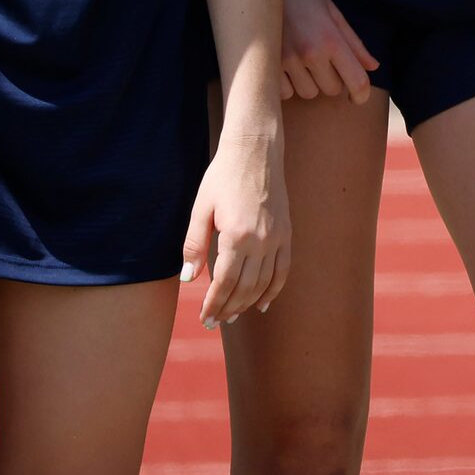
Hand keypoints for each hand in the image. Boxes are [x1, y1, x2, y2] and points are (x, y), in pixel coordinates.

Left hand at [181, 121, 289, 329]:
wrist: (256, 151)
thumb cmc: (223, 177)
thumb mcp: (201, 209)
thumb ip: (194, 245)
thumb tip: (188, 279)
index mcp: (237, 235)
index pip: (225, 282)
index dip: (214, 304)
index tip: (204, 318)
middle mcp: (262, 240)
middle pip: (246, 287)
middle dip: (229, 308)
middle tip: (215, 323)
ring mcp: (278, 237)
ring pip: (265, 282)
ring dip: (248, 303)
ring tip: (233, 316)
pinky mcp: (286, 232)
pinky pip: (283, 269)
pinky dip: (274, 289)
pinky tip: (263, 303)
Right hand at [279, 0, 378, 100]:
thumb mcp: (333, 13)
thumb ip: (354, 43)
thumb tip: (373, 67)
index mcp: (331, 39)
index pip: (356, 81)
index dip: (361, 95)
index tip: (358, 98)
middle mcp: (310, 53)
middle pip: (332, 89)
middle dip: (333, 80)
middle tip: (325, 61)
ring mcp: (285, 61)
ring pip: (308, 93)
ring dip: (311, 83)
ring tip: (304, 61)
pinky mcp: (265, 65)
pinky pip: (284, 93)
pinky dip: (289, 85)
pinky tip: (287, 67)